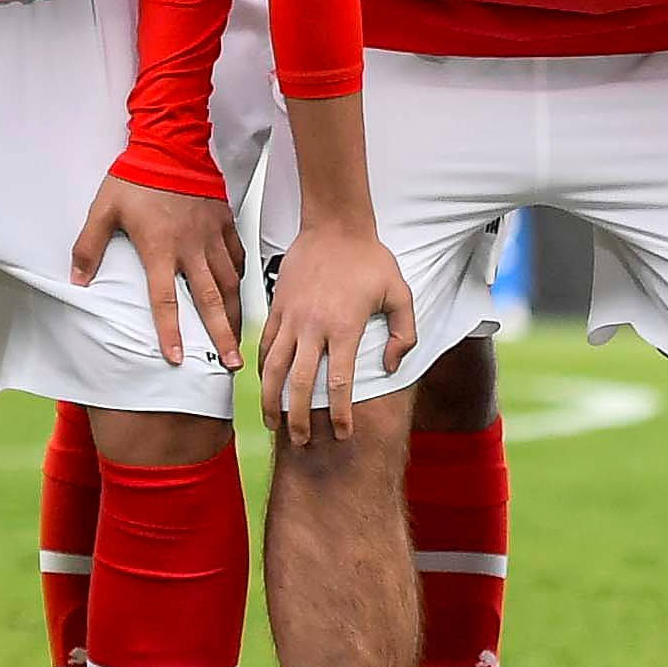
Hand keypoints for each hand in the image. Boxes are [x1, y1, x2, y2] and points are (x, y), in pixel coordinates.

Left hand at [71, 166, 247, 368]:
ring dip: (233, 312)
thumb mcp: (104, 210)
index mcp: (160, 249)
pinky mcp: (224, 221)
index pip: (165, 300)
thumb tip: (77, 280)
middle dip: (222, 335)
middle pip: (209, 300)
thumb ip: (89, 247)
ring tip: (238, 336)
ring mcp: (212, 235)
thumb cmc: (136, 175)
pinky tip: (238, 289)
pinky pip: (237, 255)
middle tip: (231, 363)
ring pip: (229, 282)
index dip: (170, 332)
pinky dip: (239, 276)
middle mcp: (191, 248)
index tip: (176, 358)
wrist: (170, 142)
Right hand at [253, 222, 412, 441]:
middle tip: (302, 441)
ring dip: (271, 400)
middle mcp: (313, 327)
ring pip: (274, 368)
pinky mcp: (276, 307)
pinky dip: (263, 370)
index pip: (340, 383)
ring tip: (273, 424)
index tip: (342, 434)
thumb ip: (404, 334)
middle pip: (300, 384)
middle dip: (299, 418)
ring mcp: (291, 317)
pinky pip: (265, 345)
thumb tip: (390, 367)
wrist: (335, 225)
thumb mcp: (401, 293)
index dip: (340, 414)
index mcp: (344, 327)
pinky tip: (265, 385)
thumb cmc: (370, 259)